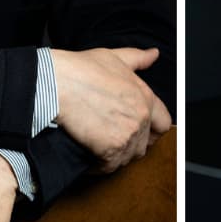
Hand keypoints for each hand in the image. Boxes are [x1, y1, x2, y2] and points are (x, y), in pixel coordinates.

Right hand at [51, 46, 171, 172]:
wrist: (57, 84)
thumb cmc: (81, 69)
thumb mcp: (113, 57)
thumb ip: (138, 59)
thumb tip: (154, 54)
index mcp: (145, 96)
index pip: (163, 124)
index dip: (151, 129)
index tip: (136, 130)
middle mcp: (141, 117)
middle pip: (144, 144)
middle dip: (130, 144)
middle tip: (111, 138)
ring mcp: (128, 135)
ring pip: (127, 157)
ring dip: (114, 155)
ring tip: (97, 144)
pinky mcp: (111, 150)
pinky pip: (110, 167)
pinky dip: (99, 164)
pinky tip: (89, 153)